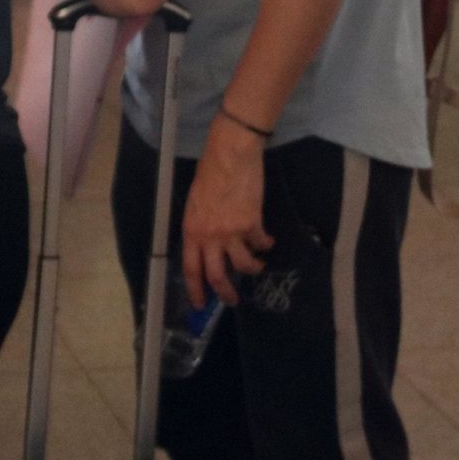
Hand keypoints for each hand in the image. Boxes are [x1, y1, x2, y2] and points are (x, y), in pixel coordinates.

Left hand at [182, 115, 274, 308]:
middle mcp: (209, 236)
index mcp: (191, 230)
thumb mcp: (195, 203)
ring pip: (243, 265)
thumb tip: (207, 243)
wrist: (230, 155)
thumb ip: (200, 226)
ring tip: (257, 265)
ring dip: (252, 268)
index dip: (195, 289)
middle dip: (226, 293)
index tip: (199, 304)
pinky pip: (260, 243)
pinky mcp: (251, 224)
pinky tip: (267, 241)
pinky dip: (265, 244)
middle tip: (232, 301)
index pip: (191, 268)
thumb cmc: (209, 173)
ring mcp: (231, 232)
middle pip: (217, 276)